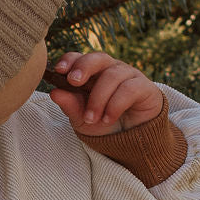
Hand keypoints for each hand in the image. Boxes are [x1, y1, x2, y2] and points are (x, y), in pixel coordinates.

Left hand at [47, 50, 163, 137]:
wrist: (129, 141)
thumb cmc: (103, 124)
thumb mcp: (81, 118)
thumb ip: (70, 106)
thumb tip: (55, 93)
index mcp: (92, 73)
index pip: (80, 57)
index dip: (70, 60)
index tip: (59, 70)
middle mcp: (110, 69)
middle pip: (98, 58)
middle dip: (84, 67)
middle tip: (74, 82)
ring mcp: (128, 76)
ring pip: (112, 76)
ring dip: (98, 98)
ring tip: (91, 118)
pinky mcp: (144, 87)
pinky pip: (129, 88)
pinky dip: (115, 105)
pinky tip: (108, 119)